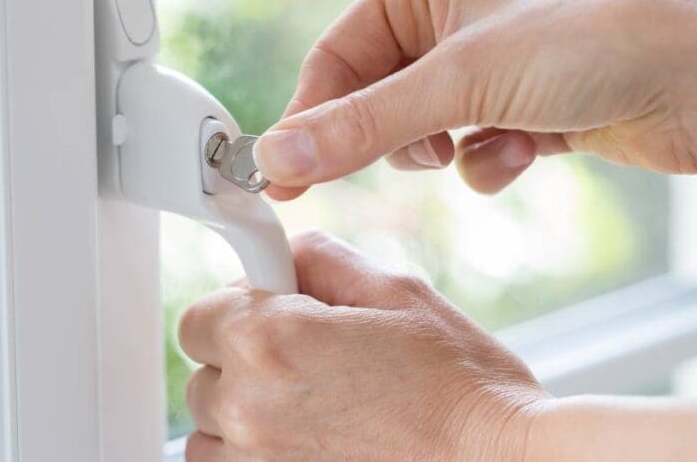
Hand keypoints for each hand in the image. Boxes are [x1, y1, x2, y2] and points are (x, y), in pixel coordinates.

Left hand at [178, 231, 546, 460]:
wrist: (497, 461)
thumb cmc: (458, 384)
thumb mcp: (393, 289)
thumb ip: (318, 258)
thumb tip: (278, 255)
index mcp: (270, 338)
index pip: (199, 315)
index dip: (237, 308)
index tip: (270, 312)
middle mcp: (249, 406)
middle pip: (201, 371)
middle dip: (242, 356)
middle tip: (304, 357)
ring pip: (209, 427)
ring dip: (242, 411)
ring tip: (309, 404)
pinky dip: (251, 453)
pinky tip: (306, 439)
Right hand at [254, 0, 696, 197]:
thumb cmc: (590, 40)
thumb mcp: (458, 82)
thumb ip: (362, 125)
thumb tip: (281, 153)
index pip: (337, 57)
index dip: (308, 116)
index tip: (279, 172)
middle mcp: (452, 20)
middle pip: (375, 99)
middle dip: (389, 137)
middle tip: (364, 174)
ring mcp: (488, 68)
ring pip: (421, 133)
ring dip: (446, 150)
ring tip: (480, 140)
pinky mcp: (521, 111)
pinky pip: (471, 152)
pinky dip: (490, 161)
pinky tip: (528, 151)